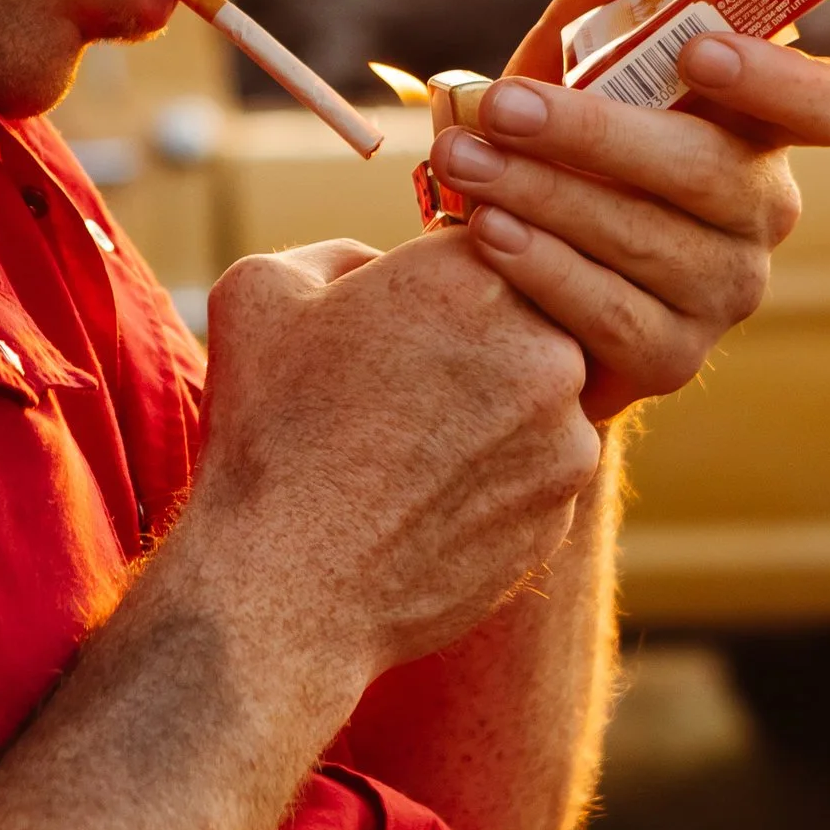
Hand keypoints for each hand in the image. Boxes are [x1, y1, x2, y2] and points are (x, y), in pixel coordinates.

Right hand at [185, 228, 603, 681]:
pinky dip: (497, 475)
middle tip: (408, 379)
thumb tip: (383, 264)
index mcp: (470, 276)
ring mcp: (565, 434)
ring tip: (410, 447)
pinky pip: (538, 467)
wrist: (286, 588)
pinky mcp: (565, 507)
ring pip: (542, 393)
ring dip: (494, 407)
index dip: (443, 275)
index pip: (490, 241)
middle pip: (529, 314)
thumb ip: (342, 252)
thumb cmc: (265, 434)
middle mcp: (541, 346)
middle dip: (480, 338)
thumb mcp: (264, 294)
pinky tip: (427, 497)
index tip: (406, 311)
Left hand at [429, 0, 829, 424]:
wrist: (495, 251)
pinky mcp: (671, 357)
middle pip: (711, 179)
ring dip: (550, 199)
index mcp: (767, 125)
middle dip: (596, 139)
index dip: (777, 81)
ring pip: (653, 246)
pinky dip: (545, 272)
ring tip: (462, 163)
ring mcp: (725, 292)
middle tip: (500, 107)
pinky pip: (616, 316)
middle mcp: (764, 210)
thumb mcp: (592, 34)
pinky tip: (486, 237)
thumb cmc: (563, 128)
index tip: (697, 48)